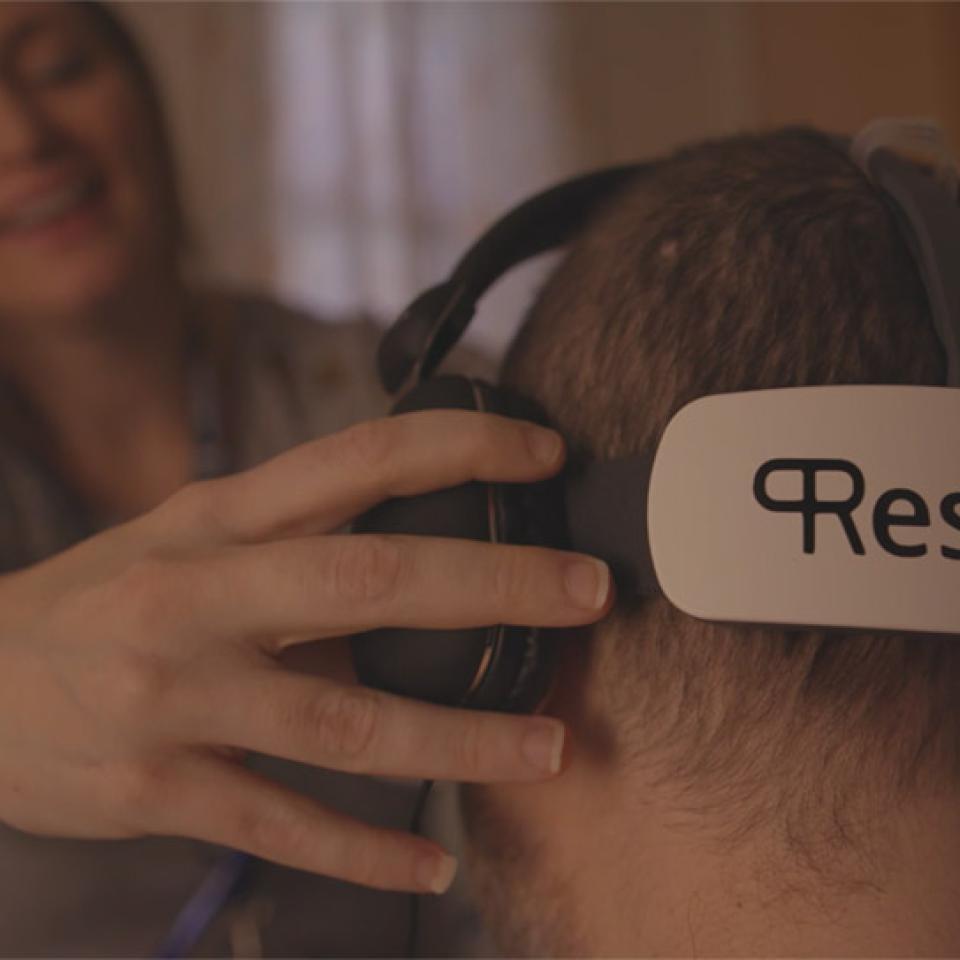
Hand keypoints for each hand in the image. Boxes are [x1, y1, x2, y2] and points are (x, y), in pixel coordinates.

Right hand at [0, 411, 611, 893]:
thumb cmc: (106, 598)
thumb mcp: (189, 538)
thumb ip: (297, 539)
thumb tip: (427, 548)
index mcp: (217, 518)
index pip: (358, 458)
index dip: (462, 448)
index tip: (546, 456)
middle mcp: (198, 596)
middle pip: (372, 579)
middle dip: (496, 583)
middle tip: (590, 594)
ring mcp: (176, 697)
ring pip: (347, 724)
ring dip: (462, 741)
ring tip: (552, 749)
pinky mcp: (156, 791)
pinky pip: (283, 828)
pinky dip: (366, 851)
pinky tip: (435, 865)